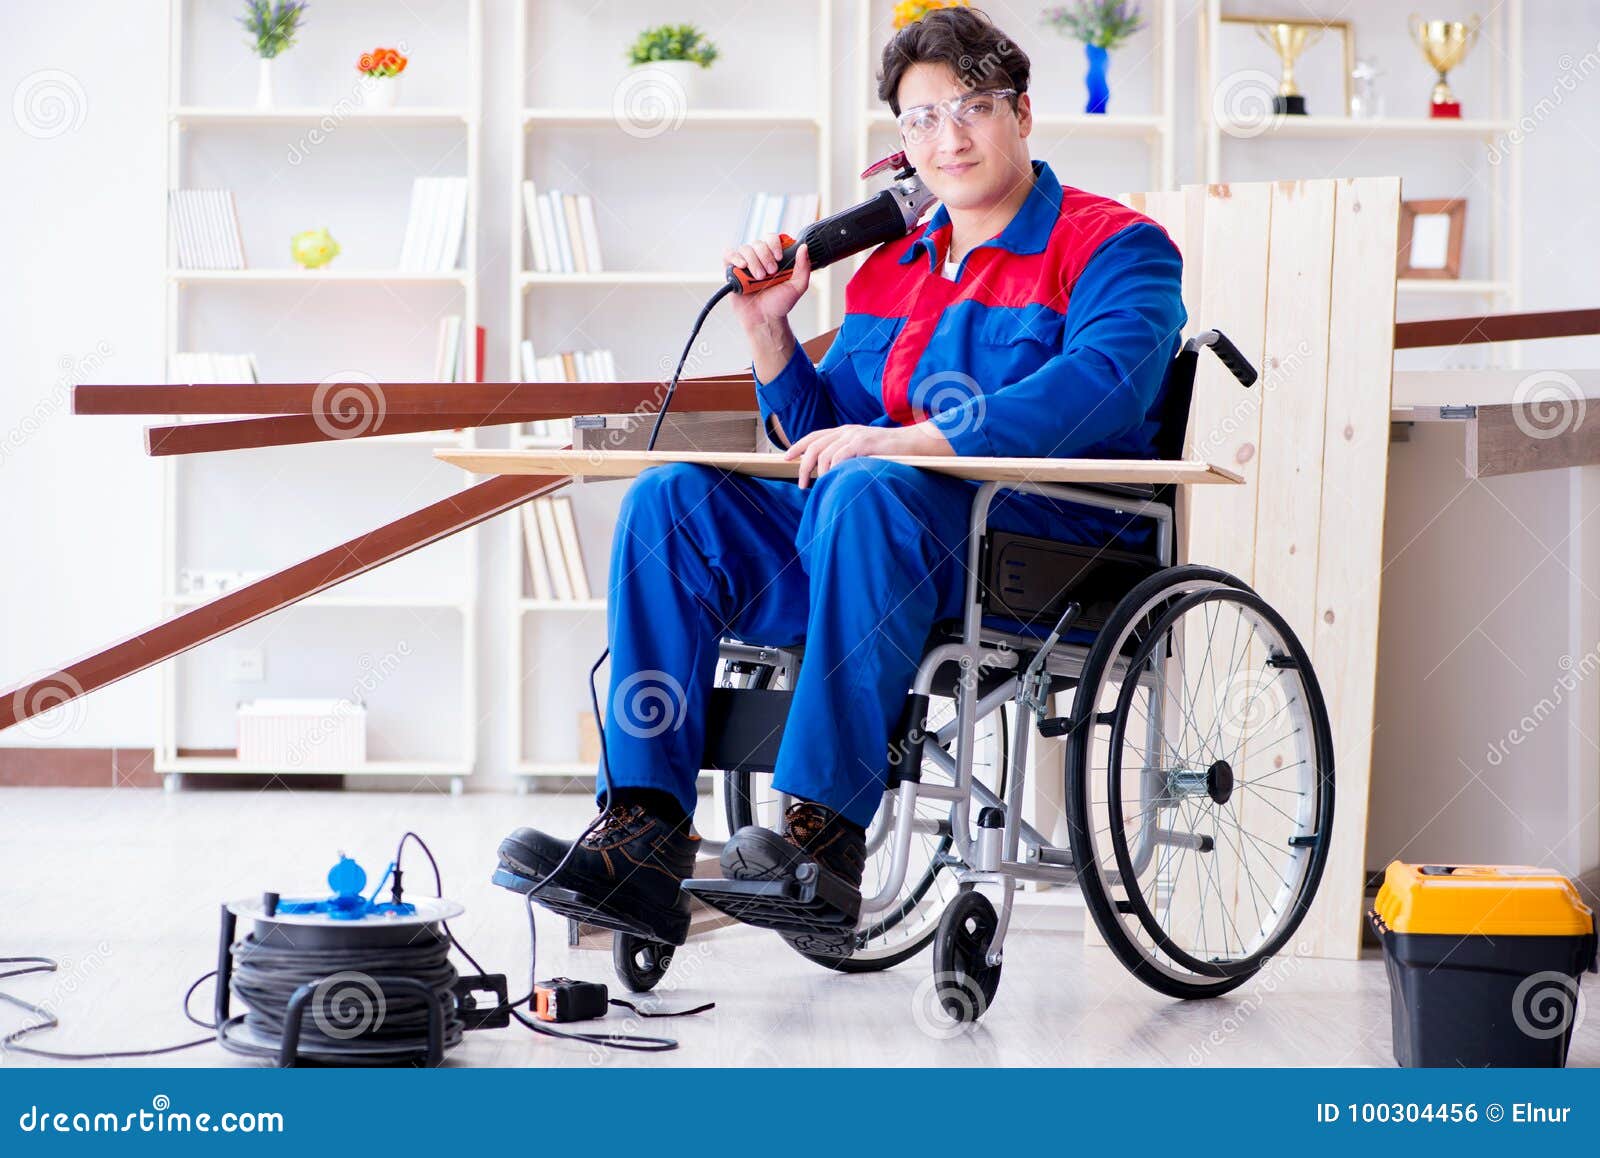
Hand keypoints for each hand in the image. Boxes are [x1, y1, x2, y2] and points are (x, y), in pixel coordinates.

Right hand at [723, 233, 810, 335]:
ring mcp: (745, 265)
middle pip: (758, 243)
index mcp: (774, 258)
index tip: (779, 258)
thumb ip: (803, 267)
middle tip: (770, 273)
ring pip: (745, 249)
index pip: (772, 239)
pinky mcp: (732, 272)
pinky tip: (742, 266)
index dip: (775, 244)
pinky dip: (735, 257)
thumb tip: (803, 247)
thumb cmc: (779, 304)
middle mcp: (759, 258)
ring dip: (753, 261)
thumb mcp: (797, 286)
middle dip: (765, 256)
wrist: (765, 319)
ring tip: (759, 278)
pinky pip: (729, 255)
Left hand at [782, 422, 953, 488]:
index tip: (786, 458)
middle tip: (802, 484)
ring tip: (817, 485)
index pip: (815, 437)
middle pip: (814, 445)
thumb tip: (831, 474)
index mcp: (845, 431)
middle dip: (803, 465)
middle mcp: (847, 431)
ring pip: (824, 453)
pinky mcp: (864, 443)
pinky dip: (832, 468)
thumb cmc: (891, 453)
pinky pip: (840, 456)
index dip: (798, 446)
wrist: (915, 444)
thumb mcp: (865, 452)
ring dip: (817, 472)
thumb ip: (848, 457)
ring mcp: (855, 436)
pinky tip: (832, 479)